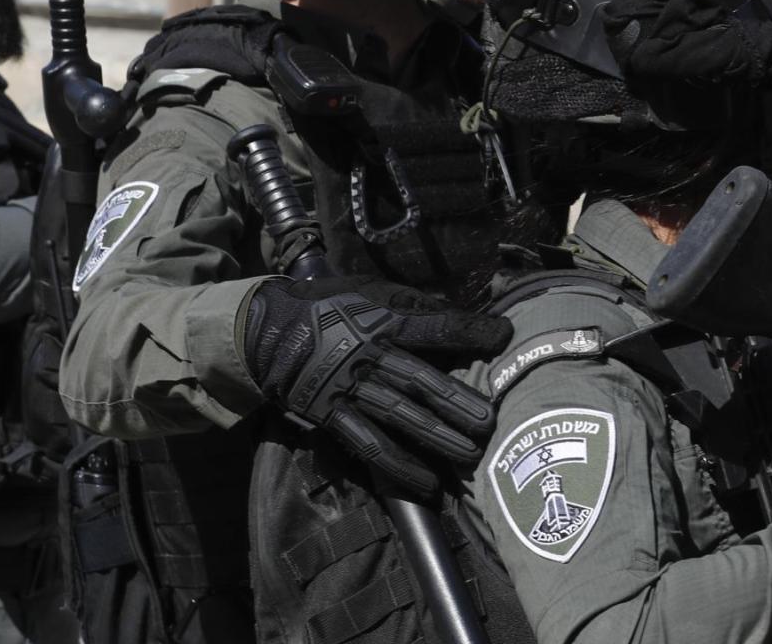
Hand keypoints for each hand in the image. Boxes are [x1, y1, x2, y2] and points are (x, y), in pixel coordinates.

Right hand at [244, 275, 512, 497]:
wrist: (267, 329)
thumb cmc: (330, 306)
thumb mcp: (369, 290)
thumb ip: (413, 305)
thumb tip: (461, 316)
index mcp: (378, 318)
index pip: (429, 325)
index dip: (467, 331)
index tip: (504, 336)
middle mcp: (365, 354)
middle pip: (417, 378)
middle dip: (456, 400)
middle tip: (491, 420)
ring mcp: (347, 388)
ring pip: (398, 415)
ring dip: (436, 436)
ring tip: (470, 453)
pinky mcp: (331, 415)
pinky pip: (368, 444)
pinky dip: (399, 464)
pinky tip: (427, 482)